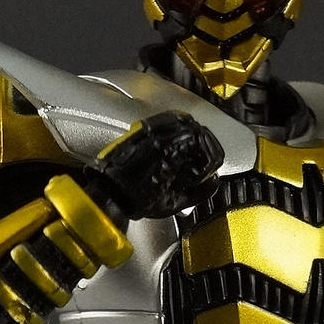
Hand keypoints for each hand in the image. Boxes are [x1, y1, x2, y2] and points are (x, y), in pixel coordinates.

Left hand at [94, 111, 223, 218]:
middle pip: (198, 129)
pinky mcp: (142, 128)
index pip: (207, 144)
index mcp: (173, 150)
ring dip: (191, 138)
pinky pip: (167, 120)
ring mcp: (151, 127)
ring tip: (186, 157)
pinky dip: (176, 131)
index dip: (211, 162)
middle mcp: (162, 133)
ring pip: (184, 121)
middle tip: (198, 166)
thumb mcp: (176, 202)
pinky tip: (174, 148)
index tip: (205, 174)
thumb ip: (202, 191)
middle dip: (203, 150)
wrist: (110, 194)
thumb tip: (213, 179)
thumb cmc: (136, 200)